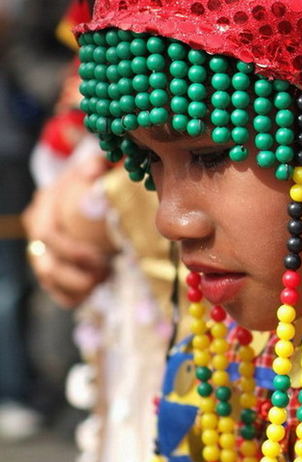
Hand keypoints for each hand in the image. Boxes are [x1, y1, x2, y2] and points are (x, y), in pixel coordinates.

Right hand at [23, 151, 114, 307]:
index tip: (101, 257)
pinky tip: (94, 291)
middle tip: (105, 273)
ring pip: (47, 279)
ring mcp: (40, 248)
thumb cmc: (92, 176)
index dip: (73, 251)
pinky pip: (54, 289)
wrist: (81, 185)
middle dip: (76, 275)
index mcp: (44, 206)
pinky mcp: (49, 263)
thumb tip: (93, 169)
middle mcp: (36, 228)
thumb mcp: (93, 165)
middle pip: (45, 263)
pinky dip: (72, 295)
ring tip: (102, 280)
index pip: (47, 234)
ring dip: (75, 286)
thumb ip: (94, 165)